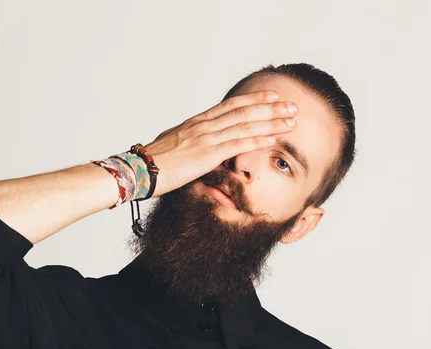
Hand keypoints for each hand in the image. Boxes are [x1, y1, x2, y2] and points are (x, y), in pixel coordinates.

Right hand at [144, 90, 297, 196]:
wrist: (138, 170)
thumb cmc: (151, 164)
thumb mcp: (171, 148)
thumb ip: (186, 144)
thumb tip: (191, 149)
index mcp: (195, 123)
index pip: (230, 106)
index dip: (253, 100)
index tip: (272, 96)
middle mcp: (203, 125)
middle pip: (243, 112)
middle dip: (271, 108)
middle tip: (292, 106)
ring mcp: (206, 138)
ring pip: (245, 125)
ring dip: (271, 121)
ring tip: (292, 120)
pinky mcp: (207, 154)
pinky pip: (237, 144)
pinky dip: (258, 139)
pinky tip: (273, 137)